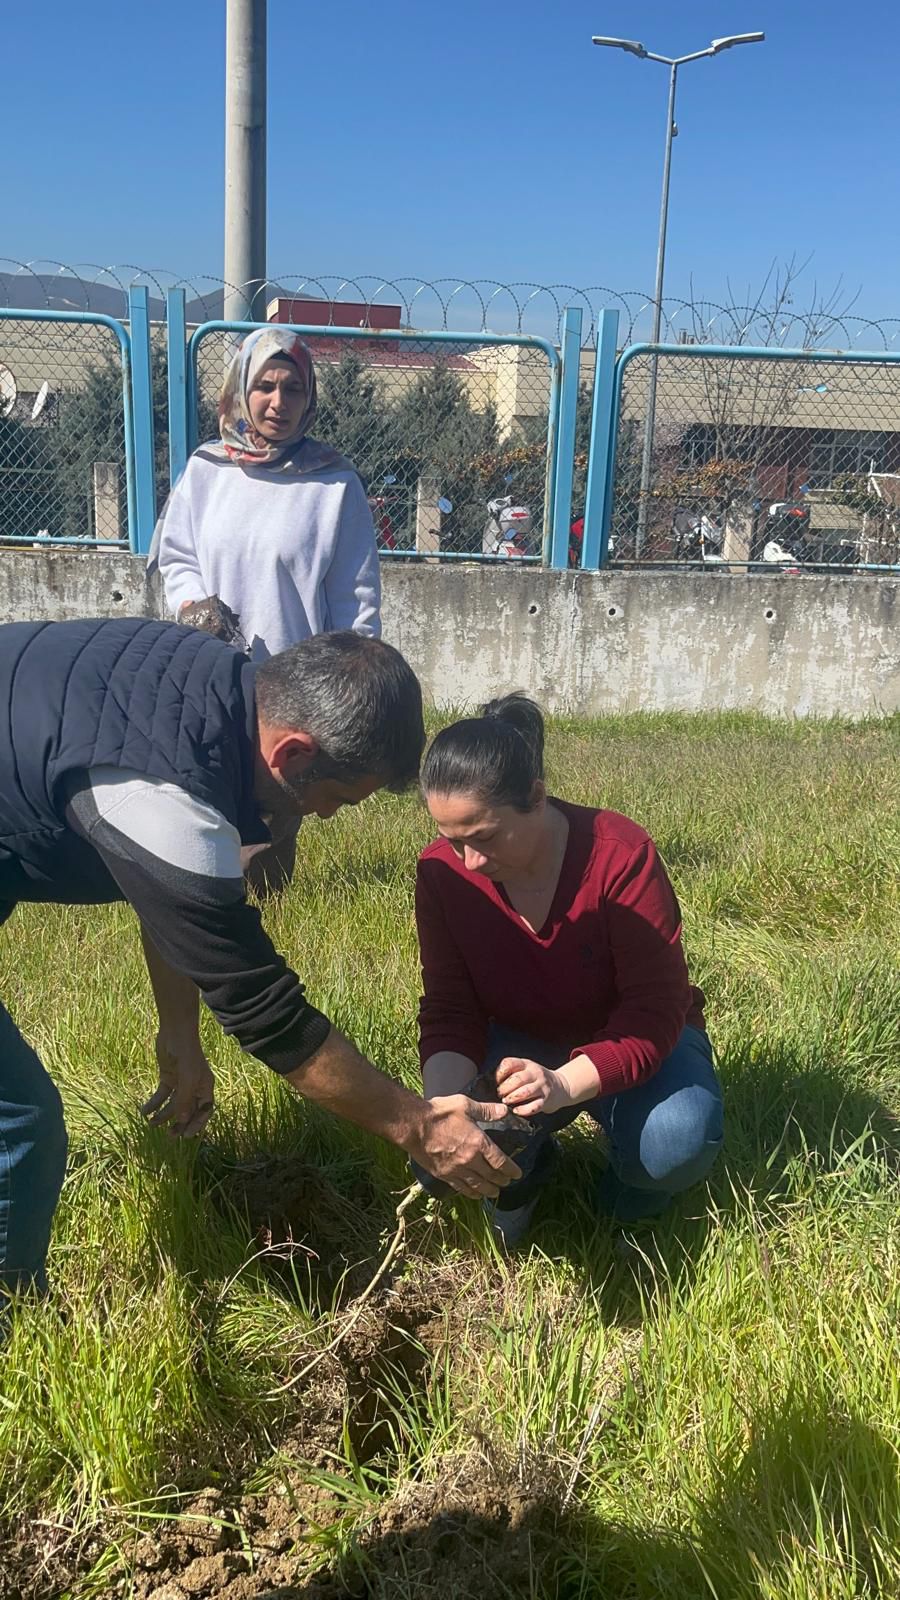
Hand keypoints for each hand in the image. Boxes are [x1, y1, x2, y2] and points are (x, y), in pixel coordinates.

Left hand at [141, 1036, 214, 1137]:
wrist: (174, 1032)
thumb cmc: (186, 1053)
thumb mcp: (187, 1077)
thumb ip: (185, 1100)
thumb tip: (182, 1121)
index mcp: (205, 1087)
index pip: (204, 1111)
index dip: (197, 1124)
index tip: (186, 1136)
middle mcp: (194, 1087)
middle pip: (188, 1111)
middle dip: (179, 1124)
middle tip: (169, 1136)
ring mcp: (180, 1083)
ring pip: (173, 1105)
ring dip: (163, 1115)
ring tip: (151, 1124)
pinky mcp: (168, 1077)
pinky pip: (161, 1095)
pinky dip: (154, 1104)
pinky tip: (144, 1111)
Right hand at [407, 1095, 521, 1198]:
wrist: (413, 1125)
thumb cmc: (439, 1113)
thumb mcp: (465, 1105)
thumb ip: (487, 1110)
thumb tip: (505, 1111)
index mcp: (479, 1143)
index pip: (501, 1162)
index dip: (511, 1170)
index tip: (517, 1174)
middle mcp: (470, 1160)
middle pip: (491, 1176)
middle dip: (502, 1181)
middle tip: (507, 1182)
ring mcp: (456, 1170)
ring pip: (478, 1186)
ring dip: (489, 1190)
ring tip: (495, 1193)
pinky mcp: (444, 1175)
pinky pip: (461, 1188)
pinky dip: (471, 1193)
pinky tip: (475, 1194)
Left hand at [495, 1056, 570, 1116]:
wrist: (560, 1086)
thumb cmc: (535, 1079)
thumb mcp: (525, 1070)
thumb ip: (510, 1073)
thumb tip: (489, 1082)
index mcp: (526, 1064)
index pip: (510, 1063)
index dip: (499, 1073)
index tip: (495, 1081)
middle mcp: (535, 1073)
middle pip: (517, 1079)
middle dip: (505, 1088)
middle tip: (499, 1094)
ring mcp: (542, 1086)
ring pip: (526, 1092)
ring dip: (513, 1097)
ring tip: (506, 1101)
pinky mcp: (546, 1100)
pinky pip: (534, 1106)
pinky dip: (524, 1110)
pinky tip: (516, 1111)